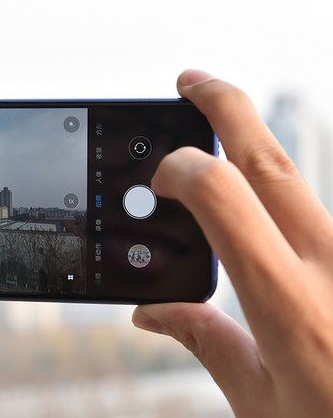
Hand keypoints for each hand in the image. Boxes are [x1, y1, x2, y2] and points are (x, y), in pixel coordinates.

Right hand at [132, 70, 332, 416]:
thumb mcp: (259, 400)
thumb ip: (205, 341)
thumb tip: (153, 313)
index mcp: (288, 304)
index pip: (225, 198)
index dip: (184, 168)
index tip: (162, 176)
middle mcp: (330, 267)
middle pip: (271, 160)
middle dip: (226, 106)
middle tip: (191, 81)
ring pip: (301, 178)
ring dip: (256, 142)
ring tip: (219, 129)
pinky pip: (319, 210)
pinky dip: (282, 190)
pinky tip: (260, 197)